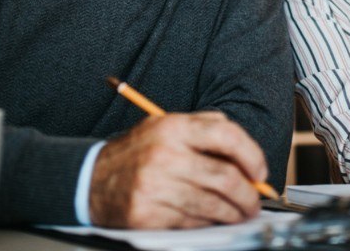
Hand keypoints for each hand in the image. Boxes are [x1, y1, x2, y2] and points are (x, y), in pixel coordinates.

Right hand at [88, 112, 268, 228]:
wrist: (90, 180)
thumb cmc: (136, 154)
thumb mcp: (165, 127)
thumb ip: (204, 128)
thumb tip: (245, 151)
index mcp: (172, 127)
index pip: (226, 135)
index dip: (252, 155)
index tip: (260, 171)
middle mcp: (164, 154)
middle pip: (225, 176)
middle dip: (248, 194)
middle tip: (255, 201)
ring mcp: (155, 185)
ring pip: (213, 204)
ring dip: (234, 213)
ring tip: (240, 213)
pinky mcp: (148, 214)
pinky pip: (192, 222)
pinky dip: (209, 223)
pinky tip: (213, 219)